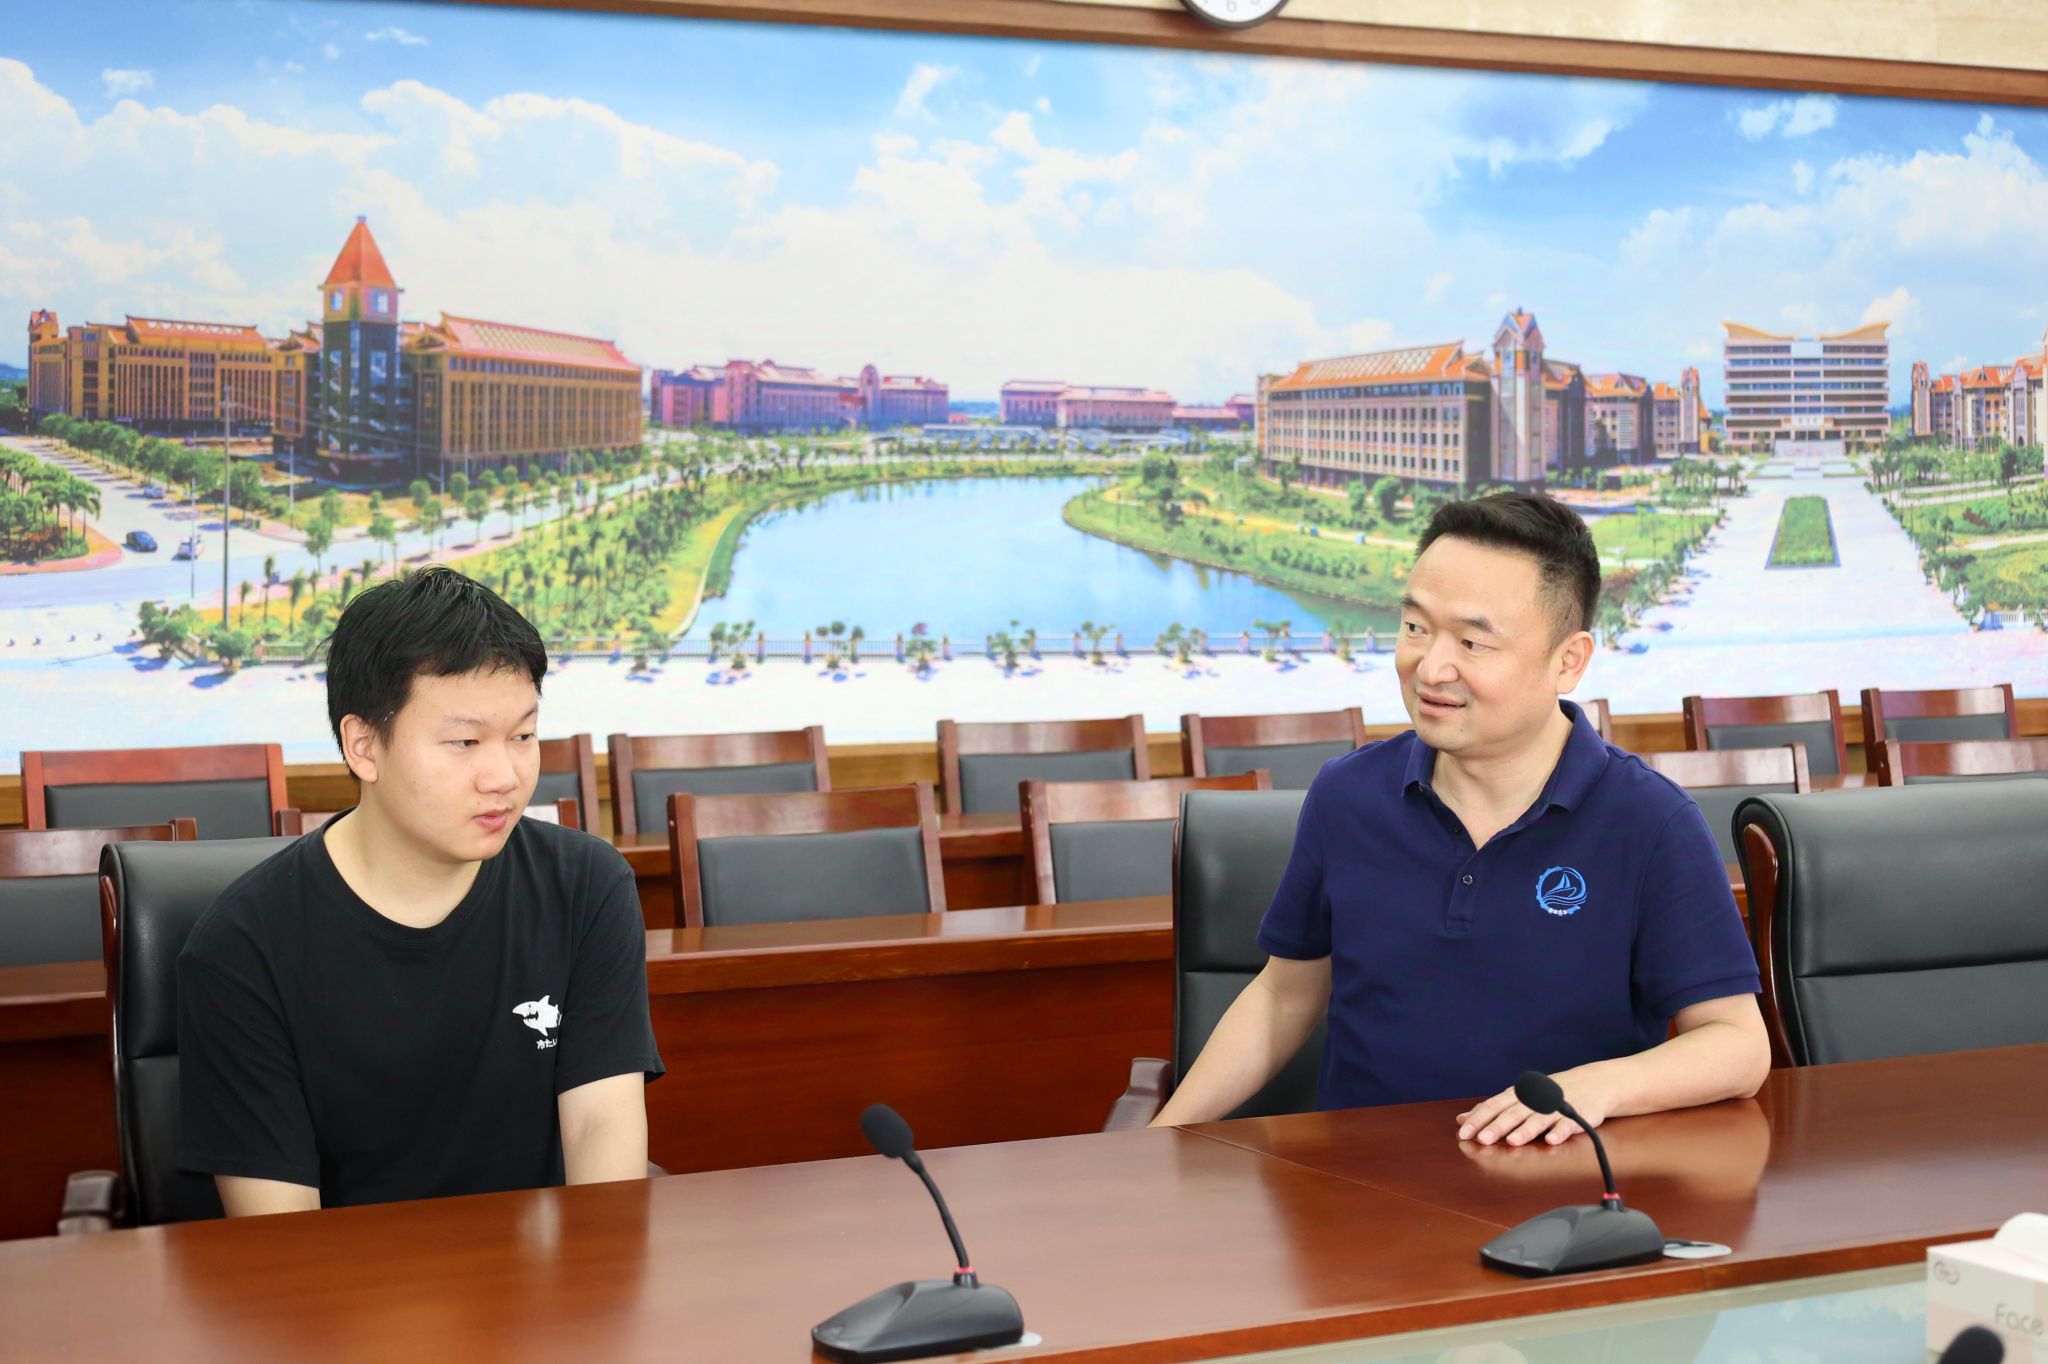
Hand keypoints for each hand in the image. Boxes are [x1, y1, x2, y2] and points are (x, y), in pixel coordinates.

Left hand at [1456, 1071, 1610, 1146]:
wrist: (1591, 1083)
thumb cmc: (1547, 1094)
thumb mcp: (1518, 1097)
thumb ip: (1491, 1109)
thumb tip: (1461, 1119)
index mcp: (1518, 1095)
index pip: (1494, 1106)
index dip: (1478, 1119)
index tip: (1463, 1133)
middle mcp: (1534, 1099)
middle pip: (1513, 1113)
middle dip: (1497, 1126)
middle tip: (1482, 1140)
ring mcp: (1556, 1106)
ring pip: (1538, 1118)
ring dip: (1525, 1130)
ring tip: (1512, 1141)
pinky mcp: (1578, 1115)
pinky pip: (1568, 1124)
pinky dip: (1560, 1131)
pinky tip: (1551, 1140)